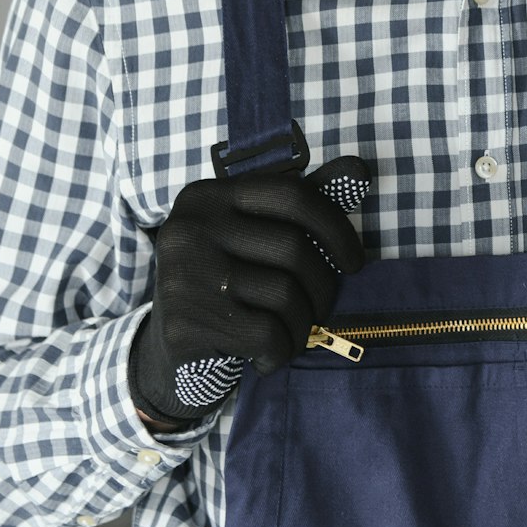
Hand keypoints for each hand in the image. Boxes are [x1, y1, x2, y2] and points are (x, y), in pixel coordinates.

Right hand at [131, 155, 371, 422]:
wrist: (167, 350)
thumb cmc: (224, 281)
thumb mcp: (250, 235)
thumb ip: (299, 204)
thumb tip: (360, 171)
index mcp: (208, 197)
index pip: (292, 195)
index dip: (336, 227)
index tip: (355, 262)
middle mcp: (190, 229)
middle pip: (293, 248)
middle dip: (322, 286)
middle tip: (320, 308)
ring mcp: (184, 276)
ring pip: (284, 295)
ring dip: (302, 324)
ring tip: (293, 333)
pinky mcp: (186, 324)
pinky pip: (267, 335)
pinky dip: (282, 351)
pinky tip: (270, 355)